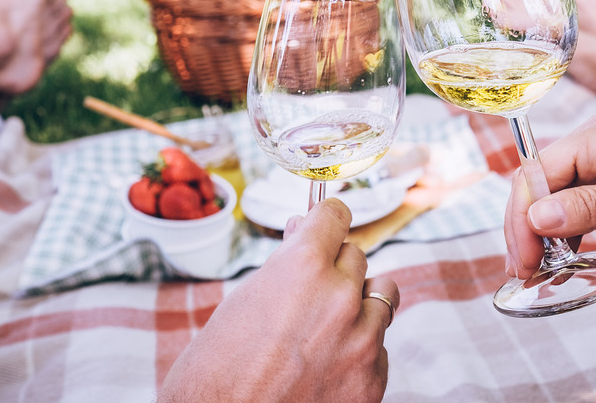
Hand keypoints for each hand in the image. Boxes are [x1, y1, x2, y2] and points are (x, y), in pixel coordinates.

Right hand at [160, 198, 399, 401]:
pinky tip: (328, 366)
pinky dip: (360, 350)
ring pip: (381, 295)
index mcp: (303, 268)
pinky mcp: (373, 379)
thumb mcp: (241, 304)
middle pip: (356, 257)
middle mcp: (341, 297)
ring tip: (325, 328)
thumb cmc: (214, 375)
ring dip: (358, 304)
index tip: (327, 222)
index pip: (334, 216)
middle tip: (308, 292)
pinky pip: (380, 346)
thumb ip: (282, 267)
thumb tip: (303, 231)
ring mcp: (362, 340)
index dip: (326, 219)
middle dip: (334, 268)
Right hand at [504, 111, 595, 277]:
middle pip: (538, 186)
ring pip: (554, 200)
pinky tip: (563, 257)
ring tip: (538, 272)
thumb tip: (536, 217)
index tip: (524, 260)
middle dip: (525, 228)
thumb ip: (591, 205)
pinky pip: (576, 208)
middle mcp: (594, 147)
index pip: (536, 173)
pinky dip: (565, 233)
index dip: (521, 216)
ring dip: (541, 234)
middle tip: (525, 273)